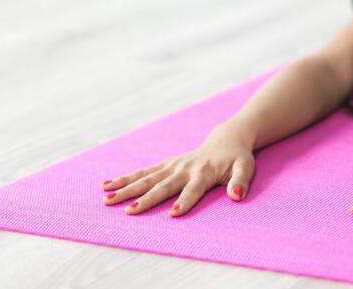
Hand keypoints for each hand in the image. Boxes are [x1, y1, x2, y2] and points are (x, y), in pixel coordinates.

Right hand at [99, 122, 255, 215]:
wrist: (226, 140)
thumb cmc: (237, 158)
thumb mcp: (245, 168)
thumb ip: (241, 182)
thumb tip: (236, 196)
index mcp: (204, 173)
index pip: (194, 190)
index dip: (185, 201)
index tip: (173, 214)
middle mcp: (185, 169)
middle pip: (163, 185)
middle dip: (146, 198)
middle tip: (129, 211)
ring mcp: (173, 166)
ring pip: (146, 178)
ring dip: (127, 188)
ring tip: (107, 199)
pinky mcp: (165, 164)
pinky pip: (143, 172)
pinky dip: (125, 178)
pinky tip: (106, 185)